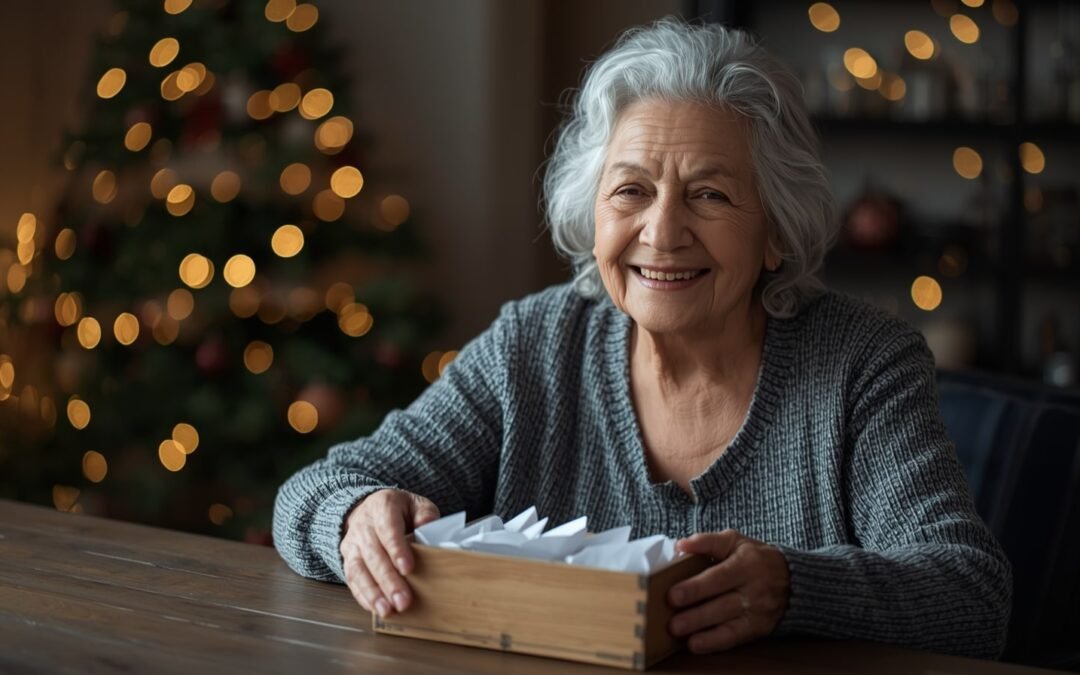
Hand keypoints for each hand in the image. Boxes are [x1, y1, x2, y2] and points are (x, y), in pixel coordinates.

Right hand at [339, 489, 439, 618]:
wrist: (369, 509)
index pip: (387, 529)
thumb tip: (428, 527)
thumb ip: (425, 514)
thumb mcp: (415, 504)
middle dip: (388, 580)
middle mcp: (363, 525)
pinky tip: (376, 608)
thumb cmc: (398, 511)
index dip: (397, 549)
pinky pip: (352, 579)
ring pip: (359, 570)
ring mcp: (352, 543)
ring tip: (387, 610)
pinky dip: (363, 596)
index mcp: (381, 507)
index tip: (408, 569)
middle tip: (402, 601)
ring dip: (373, 593)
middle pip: (374, 554)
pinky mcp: (347, 560)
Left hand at [668, 529, 789, 652]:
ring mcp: (758, 611)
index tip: (672, 595)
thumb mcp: (735, 541)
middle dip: (696, 614)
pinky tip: (695, 644)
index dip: (696, 587)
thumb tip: (680, 544)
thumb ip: (707, 541)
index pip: (719, 577)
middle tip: (672, 621)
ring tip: (678, 631)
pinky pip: (735, 638)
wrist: (792, 580)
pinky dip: (714, 642)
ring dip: (701, 629)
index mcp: (747, 564)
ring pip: (728, 623)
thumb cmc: (755, 558)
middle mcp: (755, 589)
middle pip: (722, 604)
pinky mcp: (758, 628)